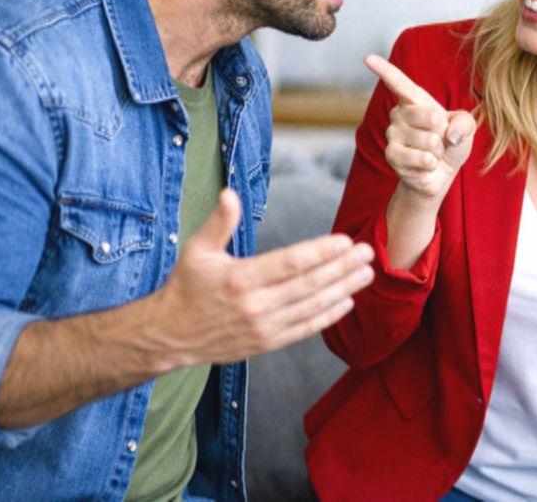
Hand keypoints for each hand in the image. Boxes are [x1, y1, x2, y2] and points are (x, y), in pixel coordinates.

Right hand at [145, 188, 374, 367]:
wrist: (169, 335)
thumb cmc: (186, 287)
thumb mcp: (197, 249)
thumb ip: (219, 222)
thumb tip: (230, 193)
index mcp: (239, 278)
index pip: (290, 263)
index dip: (321, 252)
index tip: (346, 241)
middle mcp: (255, 305)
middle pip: (309, 284)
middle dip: (342, 267)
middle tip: (368, 253)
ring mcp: (263, 327)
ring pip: (312, 307)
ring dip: (343, 289)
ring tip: (366, 274)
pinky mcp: (267, 343)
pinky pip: (304, 329)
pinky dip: (328, 316)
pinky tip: (347, 301)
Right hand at [364, 54, 475, 201]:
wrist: (441, 173)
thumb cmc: (451, 143)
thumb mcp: (465, 127)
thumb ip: (465, 122)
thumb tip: (449, 135)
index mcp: (415, 100)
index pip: (399, 83)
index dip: (384, 70)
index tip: (368, 57)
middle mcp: (398, 114)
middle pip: (431, 116)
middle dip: (444, 132)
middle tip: (439, 139)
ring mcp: (392, 134)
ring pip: (430, 141)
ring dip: (439, 151)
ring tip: (432, 153)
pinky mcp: (391, 155)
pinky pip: (423, 159)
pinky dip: (432, 164)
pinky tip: (426, 165)